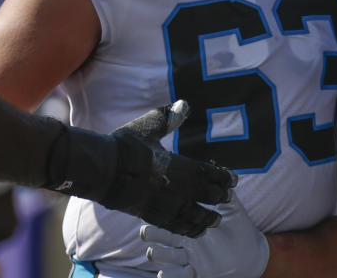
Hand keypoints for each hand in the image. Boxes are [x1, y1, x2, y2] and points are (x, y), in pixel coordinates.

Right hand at [44, 99, 237, 236]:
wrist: (103, 171)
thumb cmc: (125, 147)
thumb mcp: (148, 127)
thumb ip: (168, 119)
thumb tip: (184, 104)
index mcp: (180, 166)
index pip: (210, 174)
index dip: (223, 178)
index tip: (233, 180)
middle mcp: (178, 188)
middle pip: (207, 195)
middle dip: (219, 197)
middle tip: (228, 198)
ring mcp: (166, 205)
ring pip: (195, 216)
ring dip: (207, 218)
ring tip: (216, 220)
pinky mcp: (153, 216)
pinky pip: (177, 227)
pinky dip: (189, 230)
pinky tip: (195, 232)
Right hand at [141, 190, 269, 277]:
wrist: (250, 251)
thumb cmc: (238, 227)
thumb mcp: (232, 208)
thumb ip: (226, 194)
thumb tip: (225, 174)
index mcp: (189, 222)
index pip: (170, 216)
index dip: (161, 214)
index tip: (154, 207)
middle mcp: (183, 240)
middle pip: (159, 236)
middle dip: (152, 234)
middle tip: (147, 232)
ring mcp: (187, 258)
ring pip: (164, 256)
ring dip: (158, 254)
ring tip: (153, 252)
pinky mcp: (195, 273)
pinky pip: (178, 276)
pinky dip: (169, 276)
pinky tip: (163, 273)